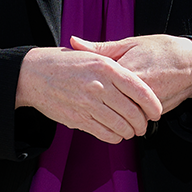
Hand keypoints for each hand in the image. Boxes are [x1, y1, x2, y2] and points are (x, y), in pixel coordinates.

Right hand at [15, 46, 162, 143]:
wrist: (34, 74)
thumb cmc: (64, 63)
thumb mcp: (91, 55)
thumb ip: (114, 67)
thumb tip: (137, 83)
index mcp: (106, 67)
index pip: (139, 89)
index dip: (152, 104)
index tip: (157, 111)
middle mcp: (99, 85)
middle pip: (133, 111)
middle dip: (142, 122)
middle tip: (144, 125)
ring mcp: (88, 103)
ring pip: (121, 125)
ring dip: (129, 132)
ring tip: (130, 130)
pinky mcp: (78, 118)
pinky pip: (105, 133)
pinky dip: (115, 136)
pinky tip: (116, 134)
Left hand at [70, 34, 191, 113]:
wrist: (191, 63)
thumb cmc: (158, 49)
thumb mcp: (129, 43)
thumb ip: (100, 48)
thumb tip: (73, 42)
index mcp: (125, 69)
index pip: (96, 83)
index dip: (84, 85)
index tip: (76, 83)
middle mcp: (135, 89)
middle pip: (105, 102)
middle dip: (94, 101)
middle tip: (83, 97)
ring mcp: (145, 103)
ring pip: (119, 113)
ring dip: (110, 111)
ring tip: (99, 104)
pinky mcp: (153, 112)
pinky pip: (133, 117)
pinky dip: (125, 115)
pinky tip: (117, 110)